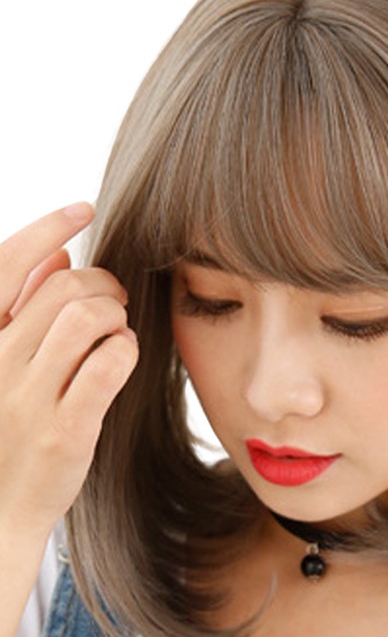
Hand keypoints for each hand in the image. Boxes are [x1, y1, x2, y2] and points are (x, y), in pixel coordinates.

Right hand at [0, 204, 138, 538]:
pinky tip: (125, 356)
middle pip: (65, 287)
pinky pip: (108, 363)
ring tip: (120, 331)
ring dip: (119, 315)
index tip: (84, 207)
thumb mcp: (5, 364)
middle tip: (118, 302)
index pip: (6, 264)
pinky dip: (126, 350)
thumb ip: (26, 309)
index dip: (48, 226)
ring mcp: (26, 397)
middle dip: (106, 284)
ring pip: (89, 318)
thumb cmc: (10, 429)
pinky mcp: (65, 428)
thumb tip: (56, 256)